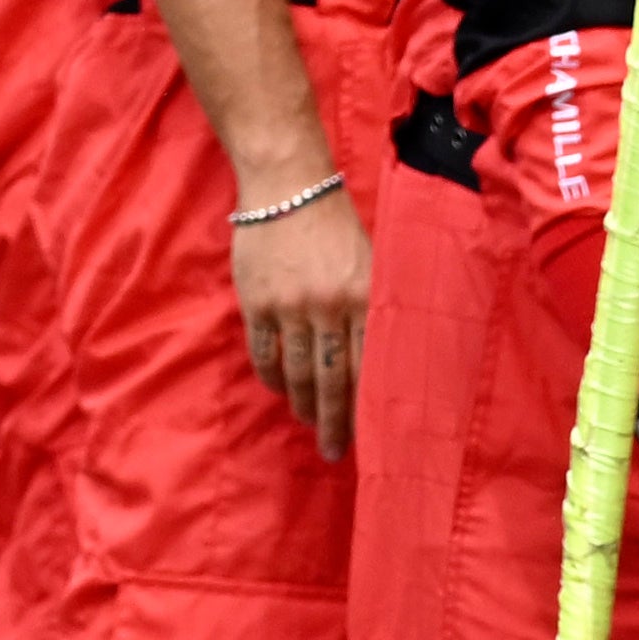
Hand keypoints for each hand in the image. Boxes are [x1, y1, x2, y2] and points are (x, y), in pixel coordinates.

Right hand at [229, 182, 372, 455]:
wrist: (288, 188)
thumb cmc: (337, 227)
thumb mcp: (372, 263)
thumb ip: (374, 308)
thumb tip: (380, 363)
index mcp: (367, 298)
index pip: (370, 367)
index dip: (368, 406)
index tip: (371, 436)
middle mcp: (331, 307)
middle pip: (334, 380)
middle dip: (335, 423)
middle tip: (334, 452)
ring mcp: (291, 307)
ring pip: (298, 372)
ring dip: (304, 404)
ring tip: (310, 423)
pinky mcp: (258, 303)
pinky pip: (264, 353)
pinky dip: (272, 377)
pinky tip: (279, 391)